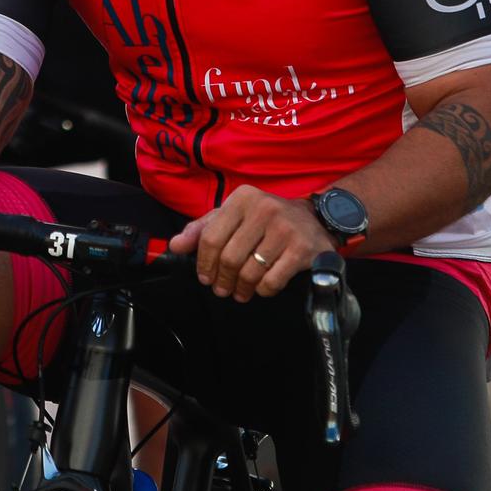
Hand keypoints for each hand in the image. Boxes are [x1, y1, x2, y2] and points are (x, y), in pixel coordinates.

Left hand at [168, 185, 335, 302]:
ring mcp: (284, 229)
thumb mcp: (234, 215)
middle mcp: (263, 209)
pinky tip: (262, 288)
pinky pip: (271, 280)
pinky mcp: (302, 249)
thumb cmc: (266, 220)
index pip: (210, 236)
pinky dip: (262, 290)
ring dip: (241, 288)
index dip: (203, 262)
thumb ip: (203, 228)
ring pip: (249, 271)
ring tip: (240, 292)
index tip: (204, 277)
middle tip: (222, 289)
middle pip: (229, 257)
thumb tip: (175, 245)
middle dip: (222, 279)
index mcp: (242, 198)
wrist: (315, 220)